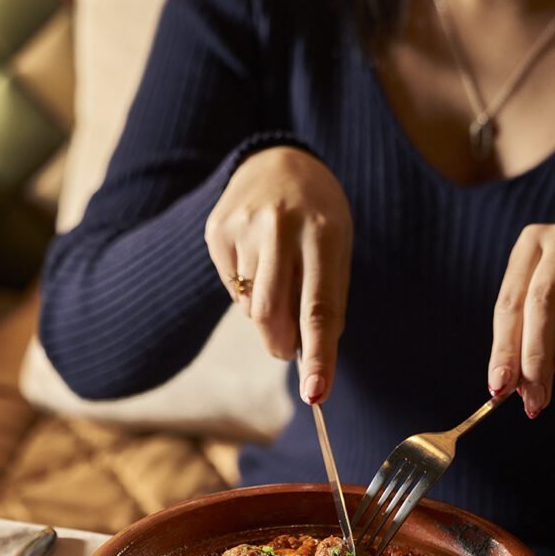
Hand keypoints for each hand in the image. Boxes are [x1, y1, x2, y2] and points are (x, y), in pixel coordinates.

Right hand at [205, 146, 352, 403]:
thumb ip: (328, 301)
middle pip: (271, 315)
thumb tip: (311, 358)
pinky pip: (232, 288)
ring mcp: (243, 226)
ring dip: (267, 316)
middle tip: (289, 351)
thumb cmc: (319, 217)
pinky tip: (258, 262)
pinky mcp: (216, 231)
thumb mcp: (338, 249)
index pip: (319, 308)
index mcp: (323, 233)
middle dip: (281, 346)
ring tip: (279, 281)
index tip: (315, 394)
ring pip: (250, 306)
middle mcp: (280, 226)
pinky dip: (248, 292)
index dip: (318, 356)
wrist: (278, 160)